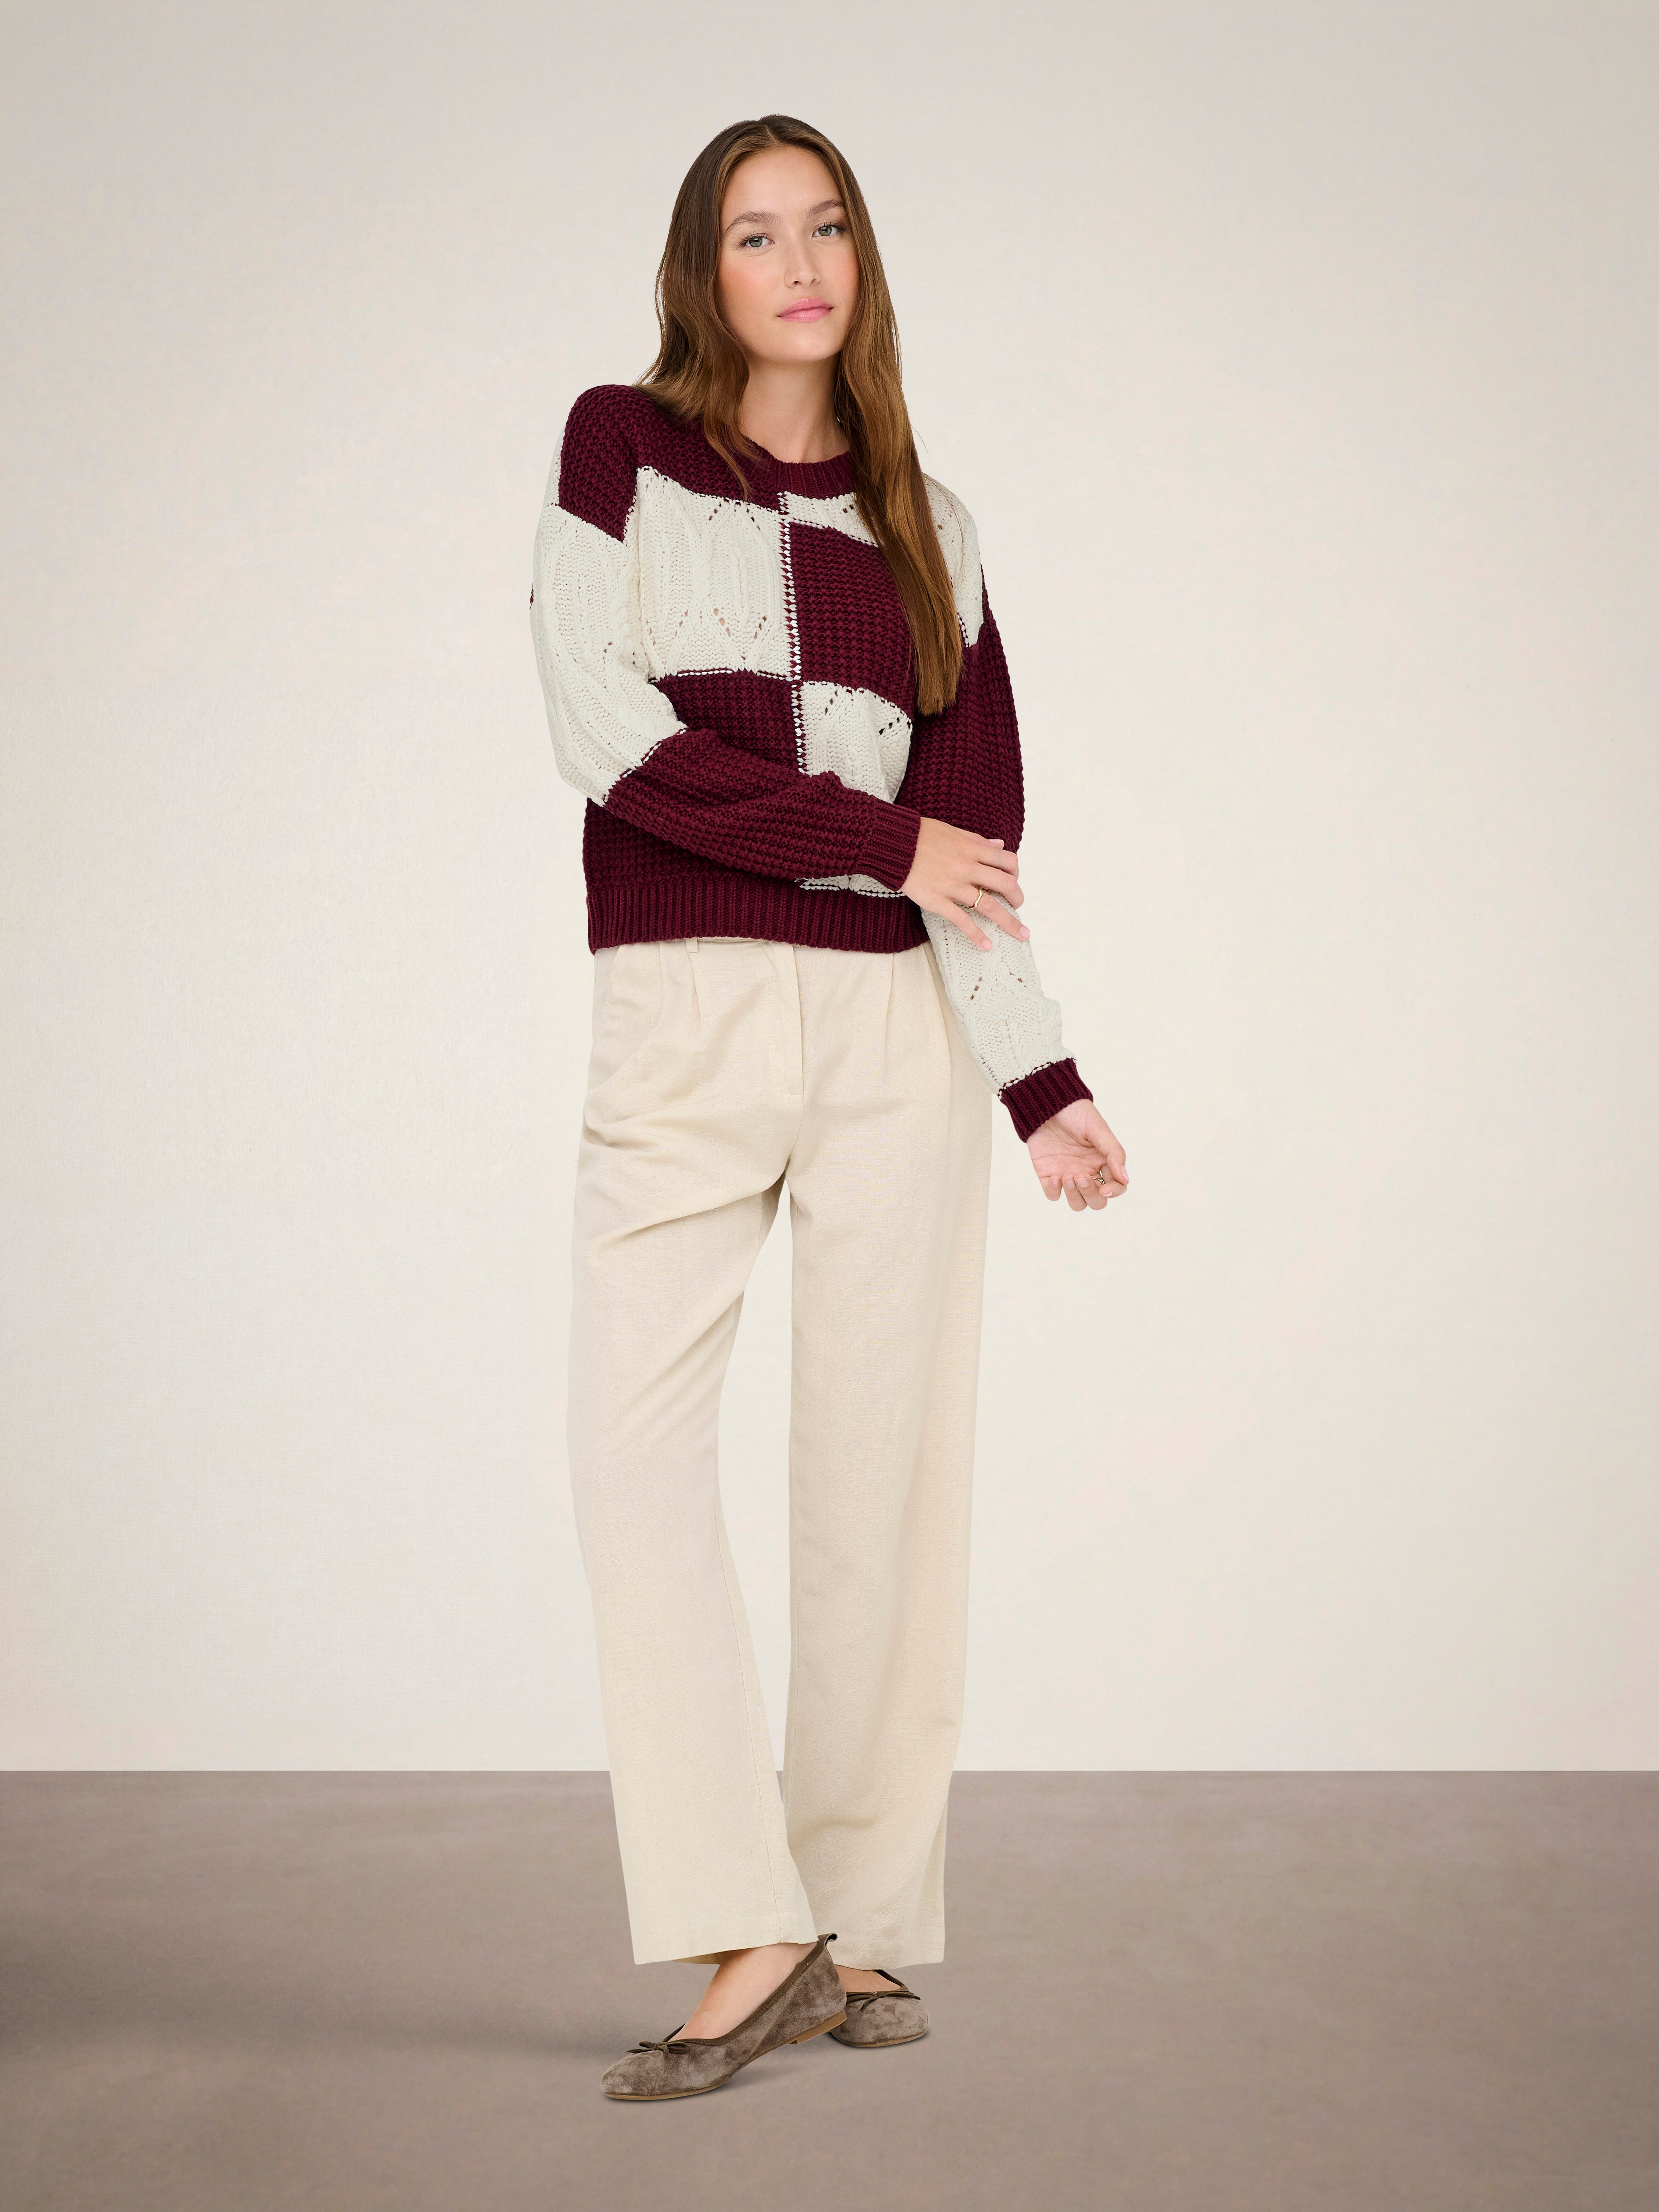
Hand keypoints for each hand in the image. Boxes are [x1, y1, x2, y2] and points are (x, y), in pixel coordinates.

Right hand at [900, 818, 1027, 951]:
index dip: (1015, 872)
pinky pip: (962, 921)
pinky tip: (987, 945)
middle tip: (1018, 906)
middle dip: (1017, 898)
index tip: (1013, 880)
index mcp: (973, 849)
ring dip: (1009, 922)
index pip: (1007, 861)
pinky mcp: (938, 901)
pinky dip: (977, 935)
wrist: (894, 843)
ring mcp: (953, 886)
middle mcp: (968, 868)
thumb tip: (999, 844)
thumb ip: (978, 841)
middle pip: (1005, 885)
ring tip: (1020, 934)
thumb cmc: (922, 835)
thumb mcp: (954, 832)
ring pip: (989, 906)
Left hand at [1027, 1101, 1127, 1211]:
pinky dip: (1054, 1191)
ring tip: (1068, 1176)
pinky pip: (1053, 1195)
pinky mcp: (1048, 1175)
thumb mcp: (1098, 1129)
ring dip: (1074, 1196)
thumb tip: (1125, 1179)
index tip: (1105, 1188)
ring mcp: (1068, 1176)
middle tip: (1081, 1176)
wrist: (1048, 1105)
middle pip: (1096, 1201)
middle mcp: (1088, 1172)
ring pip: (1077, 1203)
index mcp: (1103, 1162)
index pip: (1116, 1186)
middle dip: (1090, 1194)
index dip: (1114, 1192)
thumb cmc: (1076, 1114)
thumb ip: (1114, 1153)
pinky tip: (1054, 1176)